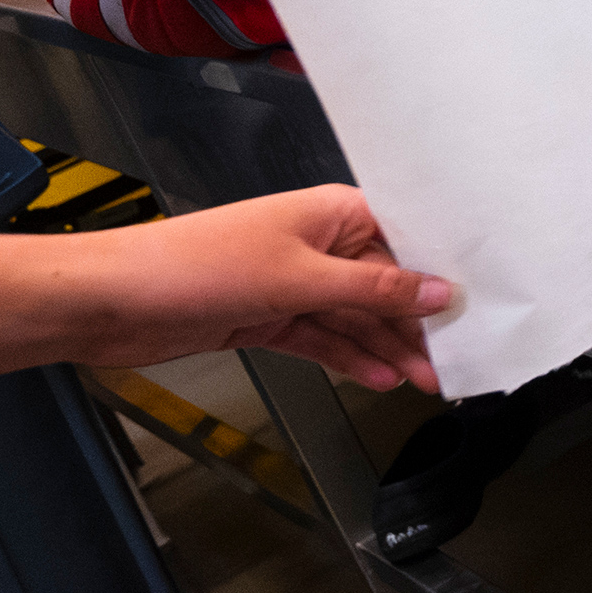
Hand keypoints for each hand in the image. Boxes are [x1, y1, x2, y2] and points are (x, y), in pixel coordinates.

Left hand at [77, 186, 453, 392]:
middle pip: (386, 284)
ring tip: (426, 380)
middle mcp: (317, 244)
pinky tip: (377, 378)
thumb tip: (438, 290)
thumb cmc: (192, 266)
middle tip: (458, 359)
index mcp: (332, 213)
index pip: (407, 239)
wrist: (110, 302)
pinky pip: (323, 338)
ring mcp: (291, 282)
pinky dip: (349, 358)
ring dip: (389, 348)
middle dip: (420, 323)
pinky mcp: (267, 316)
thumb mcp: (297, 278)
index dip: (444, 271)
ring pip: (357, 318)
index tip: (481, 303)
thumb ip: (373, 288)